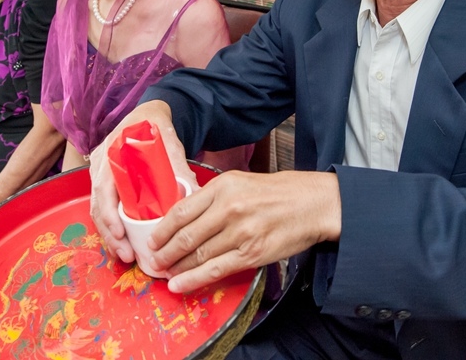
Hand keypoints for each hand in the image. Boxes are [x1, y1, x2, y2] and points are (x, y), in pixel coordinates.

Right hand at [88, 100, 194, 263]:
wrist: (147, 114)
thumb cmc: (156, 127)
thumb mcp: (168, 142)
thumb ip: (178, 166)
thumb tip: (195, 192)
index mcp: (112, 154)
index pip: (104, 188)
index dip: (109, 215)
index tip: (120, 234)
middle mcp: (101, 165)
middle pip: (98, 205)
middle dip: (109, 233)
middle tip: (125, 255)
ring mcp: (100, 173)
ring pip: (99, 209)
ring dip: (110, 234)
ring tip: (125, 255)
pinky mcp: (107, 182)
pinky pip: (104, 207)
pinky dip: (112, 226)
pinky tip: (122, 243)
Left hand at [150, 170, 341, 293]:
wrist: (313, 204)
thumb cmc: (279, 192)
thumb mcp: (241, 181)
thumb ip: (214, 196)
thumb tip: (185, 215)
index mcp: (223, 186)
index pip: (181, 211)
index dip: (162, 230)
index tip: (152, 240)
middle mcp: (229, 208)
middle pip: (185, 235)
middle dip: (164, 252)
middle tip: (153, 261)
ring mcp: (240, 232)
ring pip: (197, 255)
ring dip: (176, 267)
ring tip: (164, 273)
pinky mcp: (251, 253)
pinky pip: (215, 270)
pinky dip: (193, 279)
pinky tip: (179, 284)